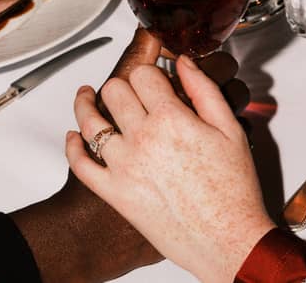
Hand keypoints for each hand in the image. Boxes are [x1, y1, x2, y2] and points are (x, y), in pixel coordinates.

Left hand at [8, 30, 248, 280]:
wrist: (228, 242)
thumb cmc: (233, 192)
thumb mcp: (230, 131)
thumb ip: (204, 90)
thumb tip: (183, 63)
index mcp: (172, 119)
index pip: (143, 74)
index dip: (148, 70)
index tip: (152, 75)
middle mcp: (143, 139)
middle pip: (114, 91)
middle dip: (122, 85)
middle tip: (129, 90)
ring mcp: (124, 166)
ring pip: (90, 121)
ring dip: (85, 104)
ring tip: (86, 97)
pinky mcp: (114, 193)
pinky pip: (81, 164)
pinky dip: (72, 146)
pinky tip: (75, 136)